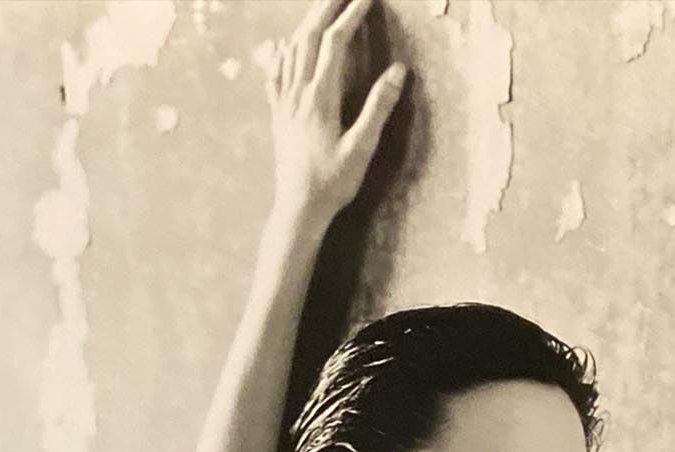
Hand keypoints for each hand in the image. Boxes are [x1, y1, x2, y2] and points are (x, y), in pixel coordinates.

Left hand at [265, 0, 406, 224]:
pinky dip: (283, 51)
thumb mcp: (361, 149)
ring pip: (290, 49)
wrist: (298, 208)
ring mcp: (284, 101)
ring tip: (320, 9)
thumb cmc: (332, 182)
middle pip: (308, 36)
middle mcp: (297, 92)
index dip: (351, 15)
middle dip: (325, 7)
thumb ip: (378, 107)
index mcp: (320, 97)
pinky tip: (284, 46)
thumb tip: (398, 70)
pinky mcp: (277, 114)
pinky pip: (275, 71)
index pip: (335, 42)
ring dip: (306, 23)